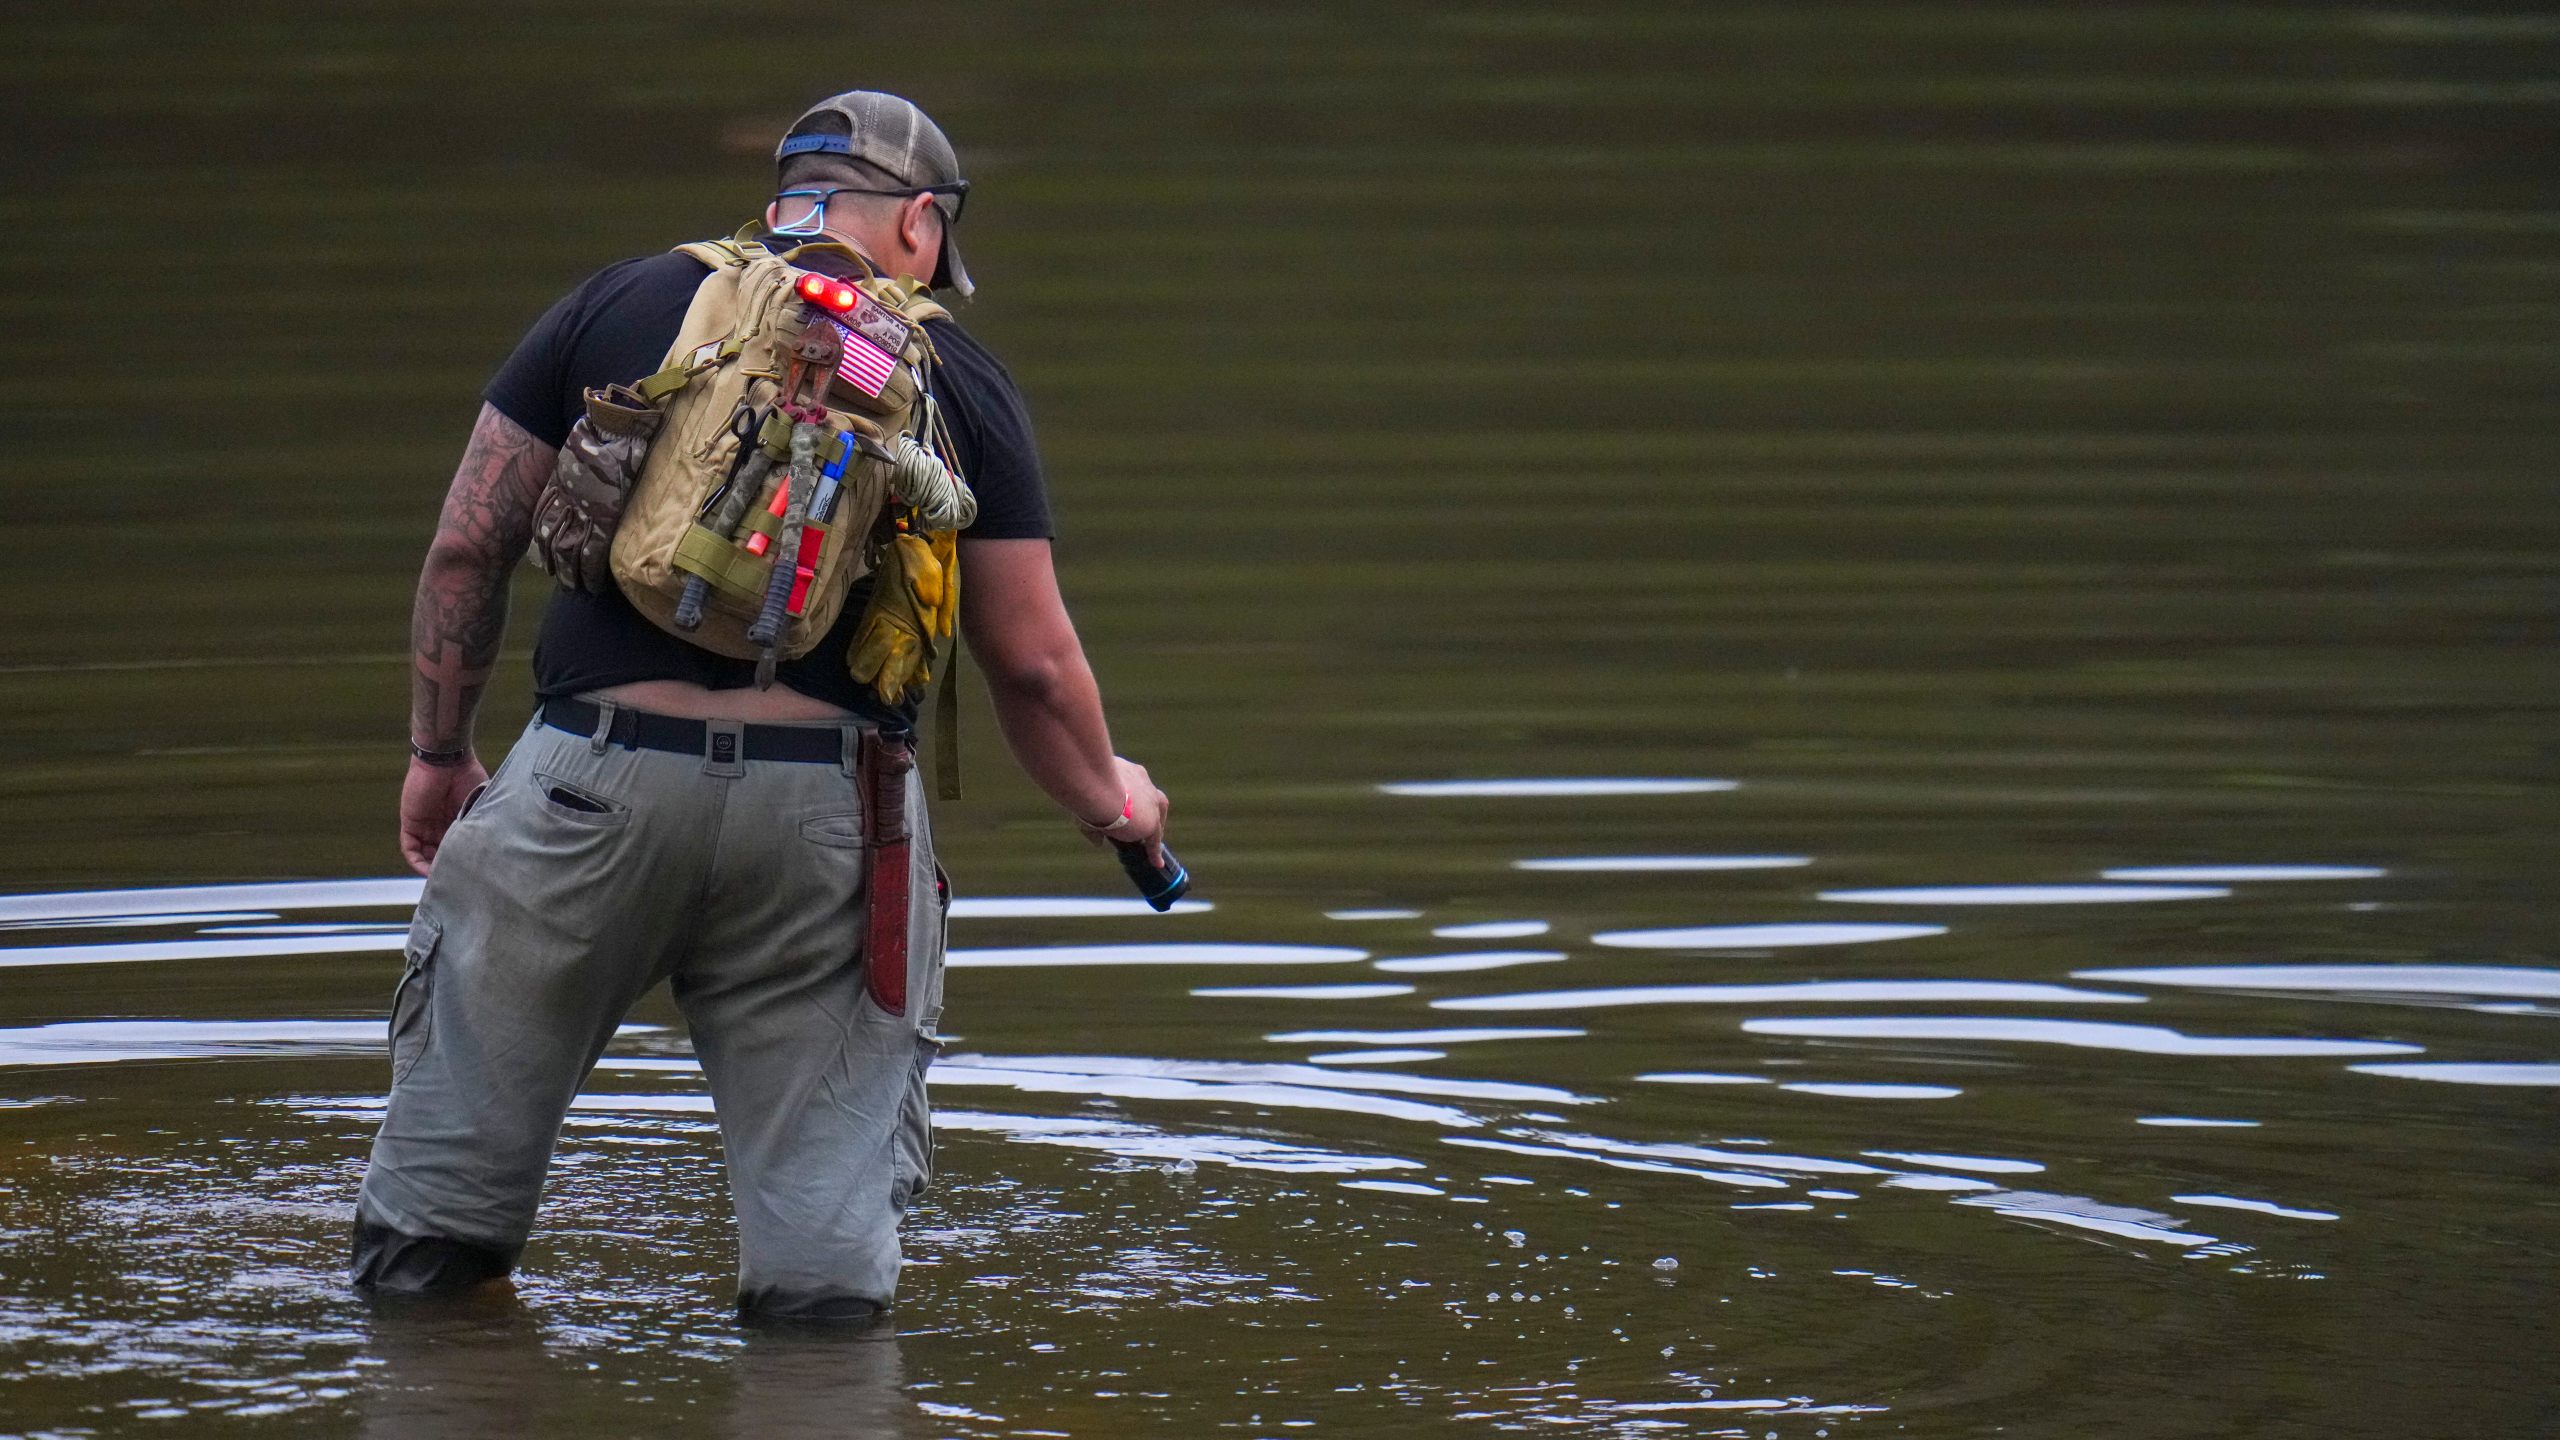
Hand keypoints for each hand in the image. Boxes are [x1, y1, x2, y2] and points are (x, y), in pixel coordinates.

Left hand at [400, 755, 488, 876]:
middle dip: (447, 867)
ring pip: (425, 853)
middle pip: (440, 853)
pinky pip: (410, 847)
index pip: (457, 845)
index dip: (462, 859)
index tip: (471, 873)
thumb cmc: (468, 775)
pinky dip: (416, 861)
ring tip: (443, 879)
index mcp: (458, 819)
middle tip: (457, 881)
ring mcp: (424, 824)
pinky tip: (427, 871)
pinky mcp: (410, 822)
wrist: (446, 759)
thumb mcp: (480, 802)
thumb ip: (483, 820)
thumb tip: (495, 843)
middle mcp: (440, 824)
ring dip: (432, 867)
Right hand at [1079, 755, 1170, 866]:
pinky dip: (1155, 850)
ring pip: (1157, 815)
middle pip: (1151, 797)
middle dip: (1149, 810)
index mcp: (1125, 770)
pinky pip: (1155, 838)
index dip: (1130, 798)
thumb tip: (1098, 841)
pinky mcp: (1152, 820)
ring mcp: (1150, 800)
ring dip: (1153, 829)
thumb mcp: (1086, 806)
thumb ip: (1093, 824)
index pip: (1133, 785)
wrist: (1095, 787)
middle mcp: (1142, 780)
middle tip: (1141, 825)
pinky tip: (1156, 862)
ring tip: (1149, 845)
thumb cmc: (1084, 789)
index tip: (1127, 809)